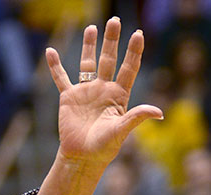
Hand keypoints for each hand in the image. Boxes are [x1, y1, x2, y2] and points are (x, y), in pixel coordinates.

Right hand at [47, 18, 162, 167]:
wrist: (83, 157)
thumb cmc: (105, 148)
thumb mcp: (122, 131)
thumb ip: (137, 118)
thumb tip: (159, 112)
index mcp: (119, 96)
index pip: (128, 69)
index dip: (133, 52)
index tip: (138, 34)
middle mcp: (103, 90)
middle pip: (109, 60)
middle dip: (112, 40)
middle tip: (115, 20)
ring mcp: (86, 92)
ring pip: (87, 63)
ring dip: (89, 45)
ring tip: (92, 27)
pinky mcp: (69, 98)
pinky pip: (61, 78)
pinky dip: (56, 66)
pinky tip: (51, 51)